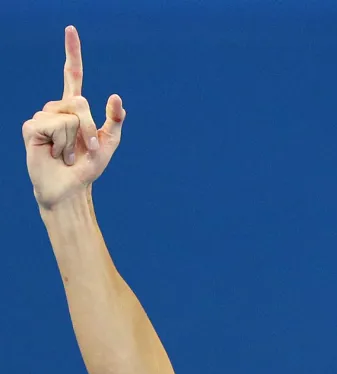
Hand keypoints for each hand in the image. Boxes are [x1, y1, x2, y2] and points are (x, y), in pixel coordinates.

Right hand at [22, 26, 124, 210]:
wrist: (70, 190)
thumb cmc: (87, 169)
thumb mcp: (109, 145)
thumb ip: (115, 121)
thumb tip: (116, 96)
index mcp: (73, 109)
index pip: (73, 76)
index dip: (72, 53)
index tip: (71, 29)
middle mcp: (56, 108)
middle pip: (79, 102)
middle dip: (90, 128)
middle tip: (87, 149)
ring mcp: (42, 117)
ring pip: (69, 116)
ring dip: (75, 141)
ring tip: (67, 154)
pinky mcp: (31, 127)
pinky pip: (56, 125)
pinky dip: (63, 144)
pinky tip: (56, 154)